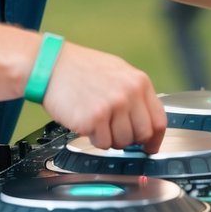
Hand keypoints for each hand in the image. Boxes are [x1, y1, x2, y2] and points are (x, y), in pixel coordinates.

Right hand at [42, 41, 166, 152]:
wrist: (51, 65)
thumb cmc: (80, 68)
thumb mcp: (117, 71)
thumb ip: (134, 94)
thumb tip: (145, 120)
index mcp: (138, 82)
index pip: (159, 120)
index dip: (155, 138)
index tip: (150, 146)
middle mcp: (128, 94)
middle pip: (142, 134)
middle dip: (130, 139)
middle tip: (116, 133)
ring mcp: (112, 106)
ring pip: (122, 142)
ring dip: (110, 138)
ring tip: (97, 121)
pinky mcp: (94, 119)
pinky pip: (102, 143)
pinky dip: (94, 138)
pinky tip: (86, 121)